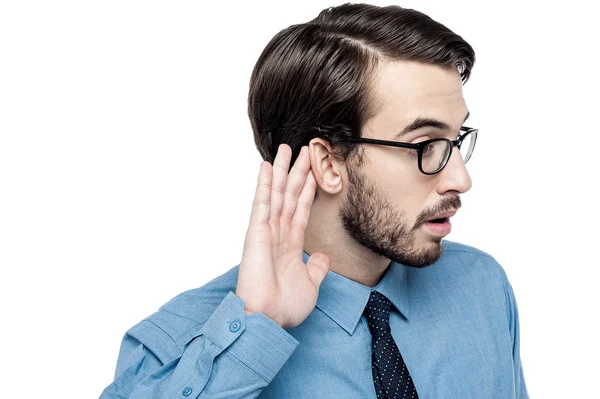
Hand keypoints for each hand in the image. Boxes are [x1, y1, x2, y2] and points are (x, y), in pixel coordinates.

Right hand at [235, 144, 330, 328]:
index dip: (308, 189)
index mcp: (291, 244)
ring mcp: (267, 231)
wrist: (268, 319)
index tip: (314, 171)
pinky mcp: (256, 232)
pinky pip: (261, 203)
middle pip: (290, 196)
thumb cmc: (285, 307)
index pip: (301, 209)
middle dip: (297, 173)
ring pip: (277, 194)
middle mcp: (279, 234)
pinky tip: (266, 167)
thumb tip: (323, 255)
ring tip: (286, 149)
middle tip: (304, 150)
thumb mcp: (311, 284)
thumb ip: (317, 267)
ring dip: (282, 171)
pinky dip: (264, 184)